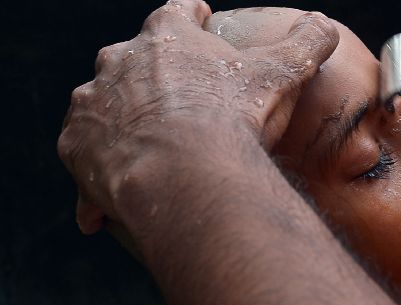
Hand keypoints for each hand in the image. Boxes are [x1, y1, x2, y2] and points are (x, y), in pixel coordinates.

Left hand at [57, 0, 338, 237]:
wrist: (183, 171)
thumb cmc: (232, 117)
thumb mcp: (280, 74)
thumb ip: (304, 44)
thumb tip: (325, 25)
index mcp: (165, 36)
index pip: (176, 12)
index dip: (190, 17)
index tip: (197, 21)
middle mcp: (118, 62)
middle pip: (130, 59)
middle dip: (148, 75)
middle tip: (173, 102)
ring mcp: (91, 103)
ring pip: (100, 105)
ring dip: (117, 121)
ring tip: (142, 149)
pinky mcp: (75, 144)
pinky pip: (84, 155)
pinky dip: (97, 168)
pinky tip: (115, 191)